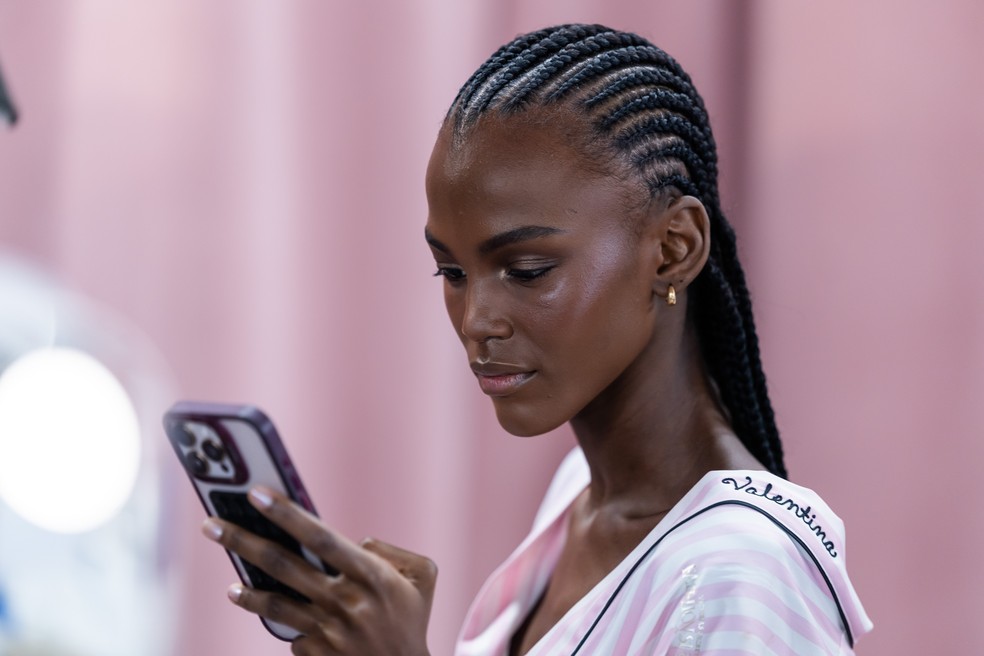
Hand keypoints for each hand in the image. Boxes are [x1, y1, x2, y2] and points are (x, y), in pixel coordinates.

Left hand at [201, 486, 435, 654]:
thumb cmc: (411, 620)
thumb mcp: (421, 578)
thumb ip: (391, 551)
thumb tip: (353, 542)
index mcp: (372, 576)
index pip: (321, 538)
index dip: (288, 514)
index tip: (257, 494)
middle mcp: (345, 602)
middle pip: (283, 565)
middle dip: (242, 541)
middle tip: (210, 523)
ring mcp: (327, 631)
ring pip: (274, 602)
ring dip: (244, 587)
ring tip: (227, 574)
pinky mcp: (315, 653)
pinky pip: (288, 629)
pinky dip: (272, 613)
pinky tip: (252, 600)